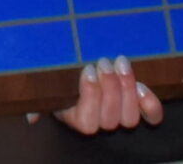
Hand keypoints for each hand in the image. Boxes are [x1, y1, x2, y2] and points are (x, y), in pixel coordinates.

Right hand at [29, 56, 160, 133]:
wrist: (89, 60)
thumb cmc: (64, 72)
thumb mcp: (48, 83)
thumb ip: (38, 97)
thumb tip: (31, 117)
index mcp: (77, 117)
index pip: (87, 122)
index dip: (90, 97)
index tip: (86, 70)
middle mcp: (101, 121)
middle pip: (110, 119)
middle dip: (109, 88)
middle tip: (103, 62)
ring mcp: (121, 115)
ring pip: (129, 117)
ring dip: (127, 89)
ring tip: (119, 63)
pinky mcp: (140, 106)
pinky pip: (151, 115)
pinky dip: (151, 104)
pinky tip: (144, 86)